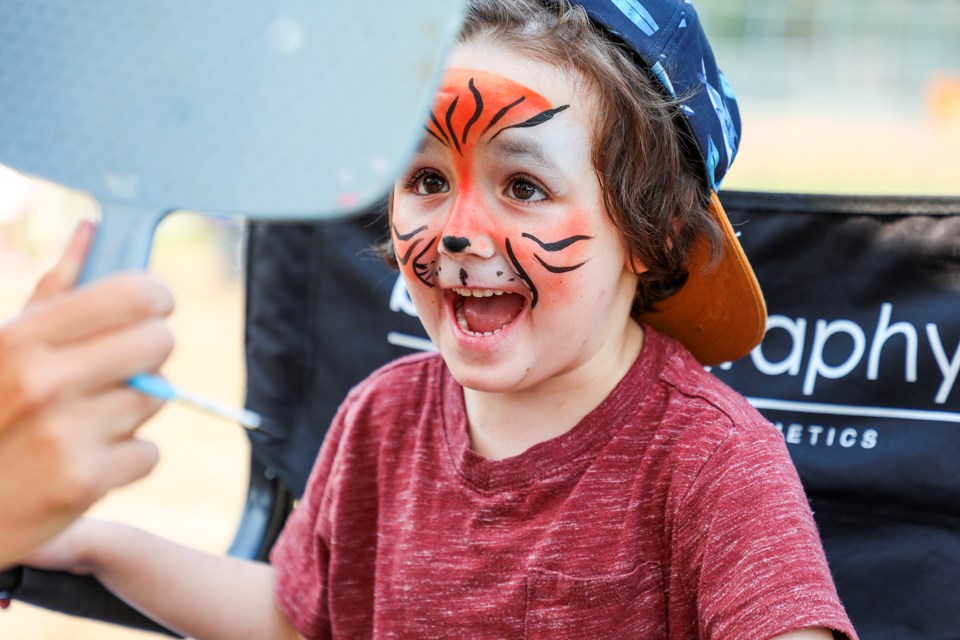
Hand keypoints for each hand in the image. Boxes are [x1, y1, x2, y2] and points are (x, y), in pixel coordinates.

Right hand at [0, 221, 174, 564]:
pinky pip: (149, 453)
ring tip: (86, 421)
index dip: (155, 299)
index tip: (152, 309)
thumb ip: (54, 288)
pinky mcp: (84, 482)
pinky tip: (85, 460)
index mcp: (22, 338)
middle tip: (121, 368)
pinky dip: (126, 460)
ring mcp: (65, 434)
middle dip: (148, 354)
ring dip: (133, 410)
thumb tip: (92, 229)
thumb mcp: (2, 343)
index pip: (134, 294)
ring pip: (156, 399)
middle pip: (160, 342)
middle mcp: (44, 381)